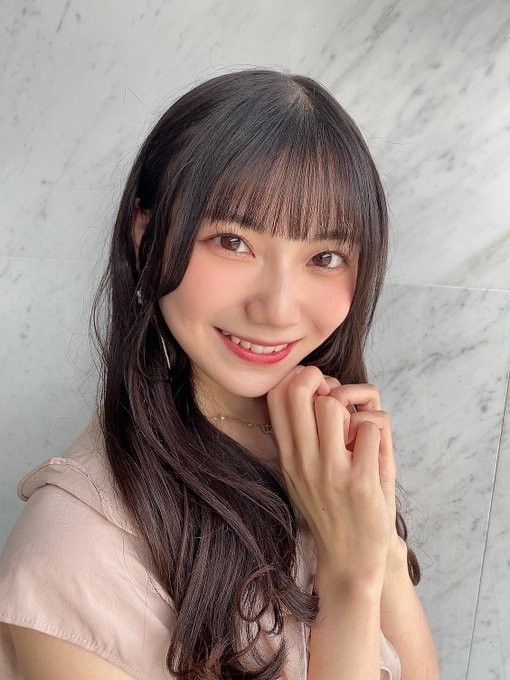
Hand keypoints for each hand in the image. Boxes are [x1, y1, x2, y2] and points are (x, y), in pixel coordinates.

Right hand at [267, 366, 395, 587]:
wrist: (349, 560)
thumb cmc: (330, 510)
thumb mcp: (301, 476)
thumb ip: (302, 437)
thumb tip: (317, 390)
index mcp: (288, 456)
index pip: (275, 397)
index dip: (297, 378)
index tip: (318, 387)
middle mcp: (303, 461)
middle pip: (301, 391)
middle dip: (322, 380)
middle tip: (339, 396)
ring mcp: (331, 471)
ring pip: (334, 406)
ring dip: (353, 408)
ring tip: (358, 429)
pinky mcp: (361, 481)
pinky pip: (371, 427)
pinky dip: (378, 429)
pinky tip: (375, 449)